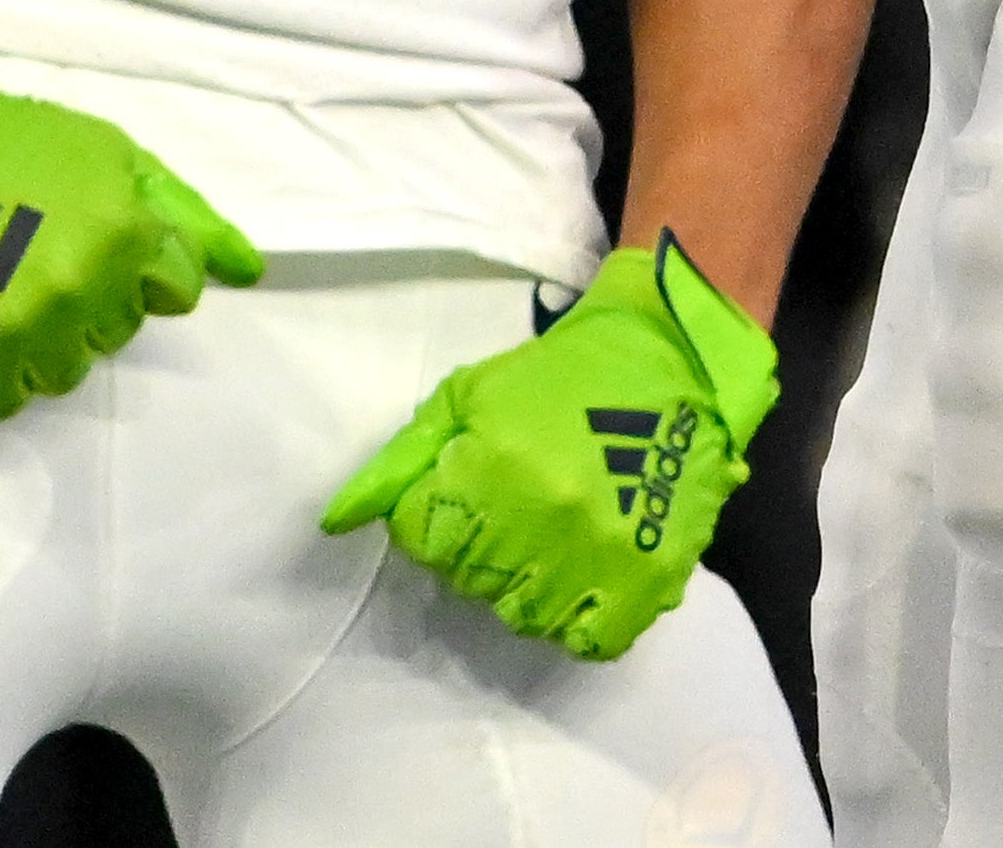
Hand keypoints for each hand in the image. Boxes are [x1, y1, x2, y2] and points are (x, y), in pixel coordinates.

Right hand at [0, 0, 258, 418]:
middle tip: (37, 252)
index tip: (91, 237)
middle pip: (115, 334)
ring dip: (42, 341)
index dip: (138, 265)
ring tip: (2, 285)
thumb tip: (249, 272)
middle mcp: (80, 291)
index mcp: (125, 237)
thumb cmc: (13, 141)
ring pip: (62, 375)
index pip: (172, 294)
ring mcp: (18, 331)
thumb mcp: (114, 154)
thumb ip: (187, 215)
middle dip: (89, 300)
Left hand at [321, 231, 776, 661]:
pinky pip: (591, 640)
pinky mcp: (648, 577)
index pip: (419, 540)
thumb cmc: (556, 377)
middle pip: (467, 580)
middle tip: (506, 510)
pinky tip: (577, 579)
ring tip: (542, 539)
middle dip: (473, 549)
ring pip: (523, 616)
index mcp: (490, 468)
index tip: (457, 496)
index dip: (429, 519)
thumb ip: (400, 462)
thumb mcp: (466, 397)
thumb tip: (336, 522)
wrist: (667, 363)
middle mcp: (539, 520)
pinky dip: (577, 621)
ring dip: (521, 587)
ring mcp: (597, 555)